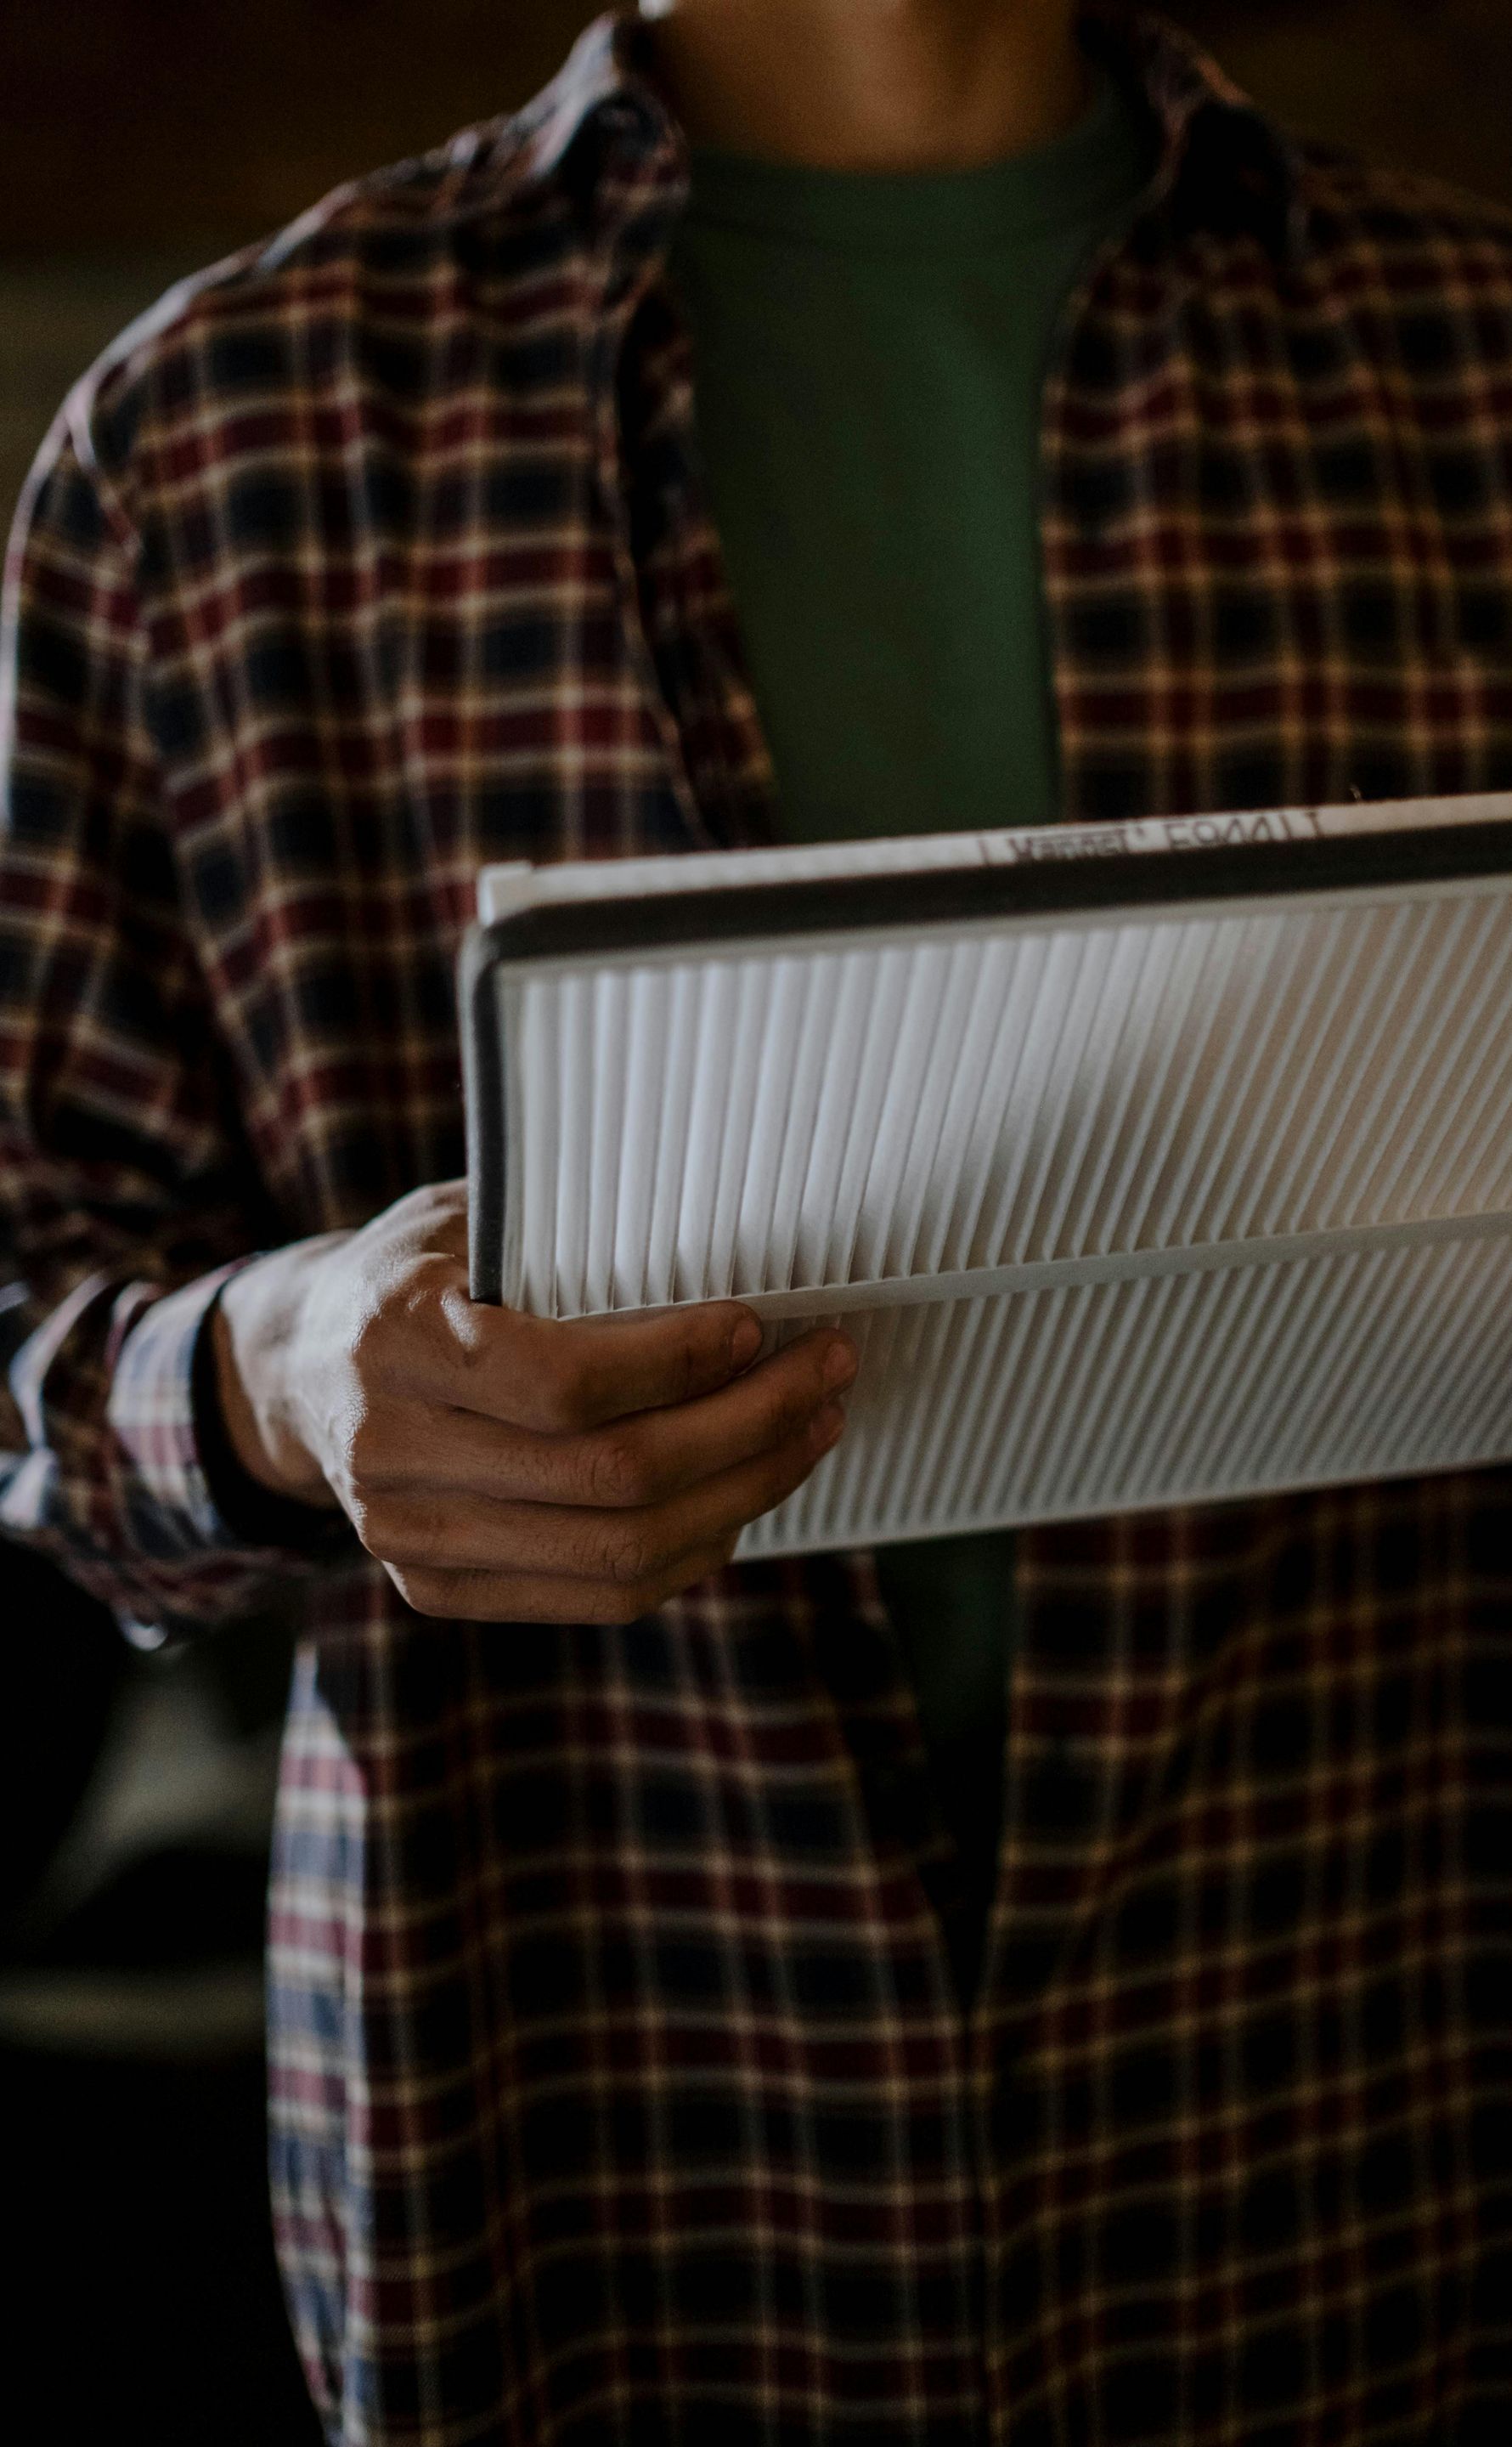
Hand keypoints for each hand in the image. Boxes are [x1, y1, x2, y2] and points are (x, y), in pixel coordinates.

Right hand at [212, 1181, 854, 1620]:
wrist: (300, 1369)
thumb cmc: (417, 1272)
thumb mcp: (469, 1218)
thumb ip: (569, 1238)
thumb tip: (733, 1239)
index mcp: (394, 1337)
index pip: (564, 1383)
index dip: (679, 1363)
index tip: (757, 1324)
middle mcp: (391, 1450)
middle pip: (610, 1478)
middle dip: (747, 1427)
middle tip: (826, 1373)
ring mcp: (408, 1536)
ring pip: (618, 1552)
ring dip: (742, 1494)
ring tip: (809, 1433)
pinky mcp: (435, 1589)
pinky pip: (596, 1595)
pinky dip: (691, 1551)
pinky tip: (744, 1497)